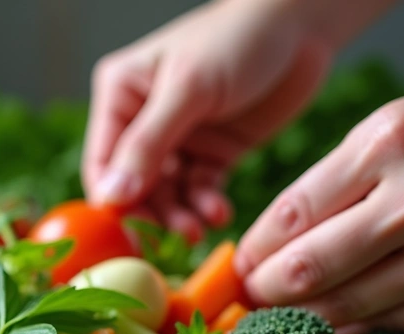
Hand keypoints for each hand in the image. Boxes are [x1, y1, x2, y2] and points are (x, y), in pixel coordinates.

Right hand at [82, 0, 389, 238]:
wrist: (302, 27)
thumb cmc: (236, 40)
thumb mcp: (188, 89)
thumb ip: (147, 145)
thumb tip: (110, 198)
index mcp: (120, 96)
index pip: (101, 162)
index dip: (112, 201)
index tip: (130, 232)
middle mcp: (143, 121)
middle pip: (133, 187)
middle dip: (152, 214)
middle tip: (174, 236)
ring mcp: (179, 140)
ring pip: (167, 195)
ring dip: (181, 216)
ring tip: (201, 227)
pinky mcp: (213, 153)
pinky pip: (200, 192)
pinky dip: (206, 206)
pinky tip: (220, 213)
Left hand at [234, 55, 403, 333]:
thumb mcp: (401, 124)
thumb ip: (338, 178)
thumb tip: (277, 240)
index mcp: (391, 144)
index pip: (293, 214)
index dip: (254, 251)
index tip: (239, 267)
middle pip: (310, 270)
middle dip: (266, 294)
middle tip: (249, 302)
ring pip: (352, 308)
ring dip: (305, 321)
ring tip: (280, 322)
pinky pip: (401, 325)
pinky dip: (361, 330)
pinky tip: (337, 330)